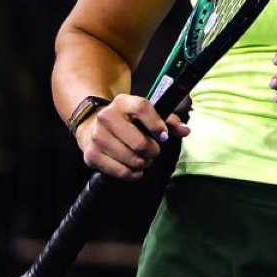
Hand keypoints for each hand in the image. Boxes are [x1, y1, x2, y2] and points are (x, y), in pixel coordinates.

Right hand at [74, 95, 189, 180]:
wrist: (92, 125)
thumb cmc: (127, 121)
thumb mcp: (145, 114)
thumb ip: (168, 120)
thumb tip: (185, 130)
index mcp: (122, 102)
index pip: (142, 108)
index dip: (157, 124)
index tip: (164, 137)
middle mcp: (106, 117)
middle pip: (138, 142)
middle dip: (152, 151)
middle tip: (154, 152)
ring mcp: (96, 137)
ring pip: (131, 159)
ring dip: (143, 163)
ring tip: (143, 160)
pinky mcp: (91, 155)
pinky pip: (119, 171)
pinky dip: (132, 174)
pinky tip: (134, 169)